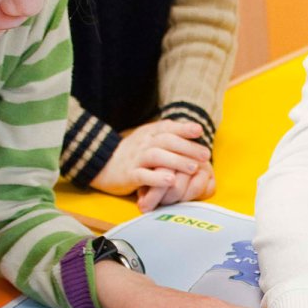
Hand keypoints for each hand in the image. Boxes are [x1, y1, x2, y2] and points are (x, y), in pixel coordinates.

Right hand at [90, 120, 210, 204]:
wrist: (102, 164)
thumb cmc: (134, 153)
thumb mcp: (149, 139)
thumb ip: (168, 134)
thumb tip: (196, 131)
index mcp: (149, 133)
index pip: (168, 127)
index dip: (184, 128)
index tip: (199, 131)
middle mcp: (143, 143)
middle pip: (166, 141)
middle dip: (187, 148)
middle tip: (205, 155)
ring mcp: (135, 159)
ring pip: (156, 156)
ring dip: (176, 161)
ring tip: (193, 168)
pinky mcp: (128, 175)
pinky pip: (143, 175)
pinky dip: (157, 178)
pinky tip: (170, 180)